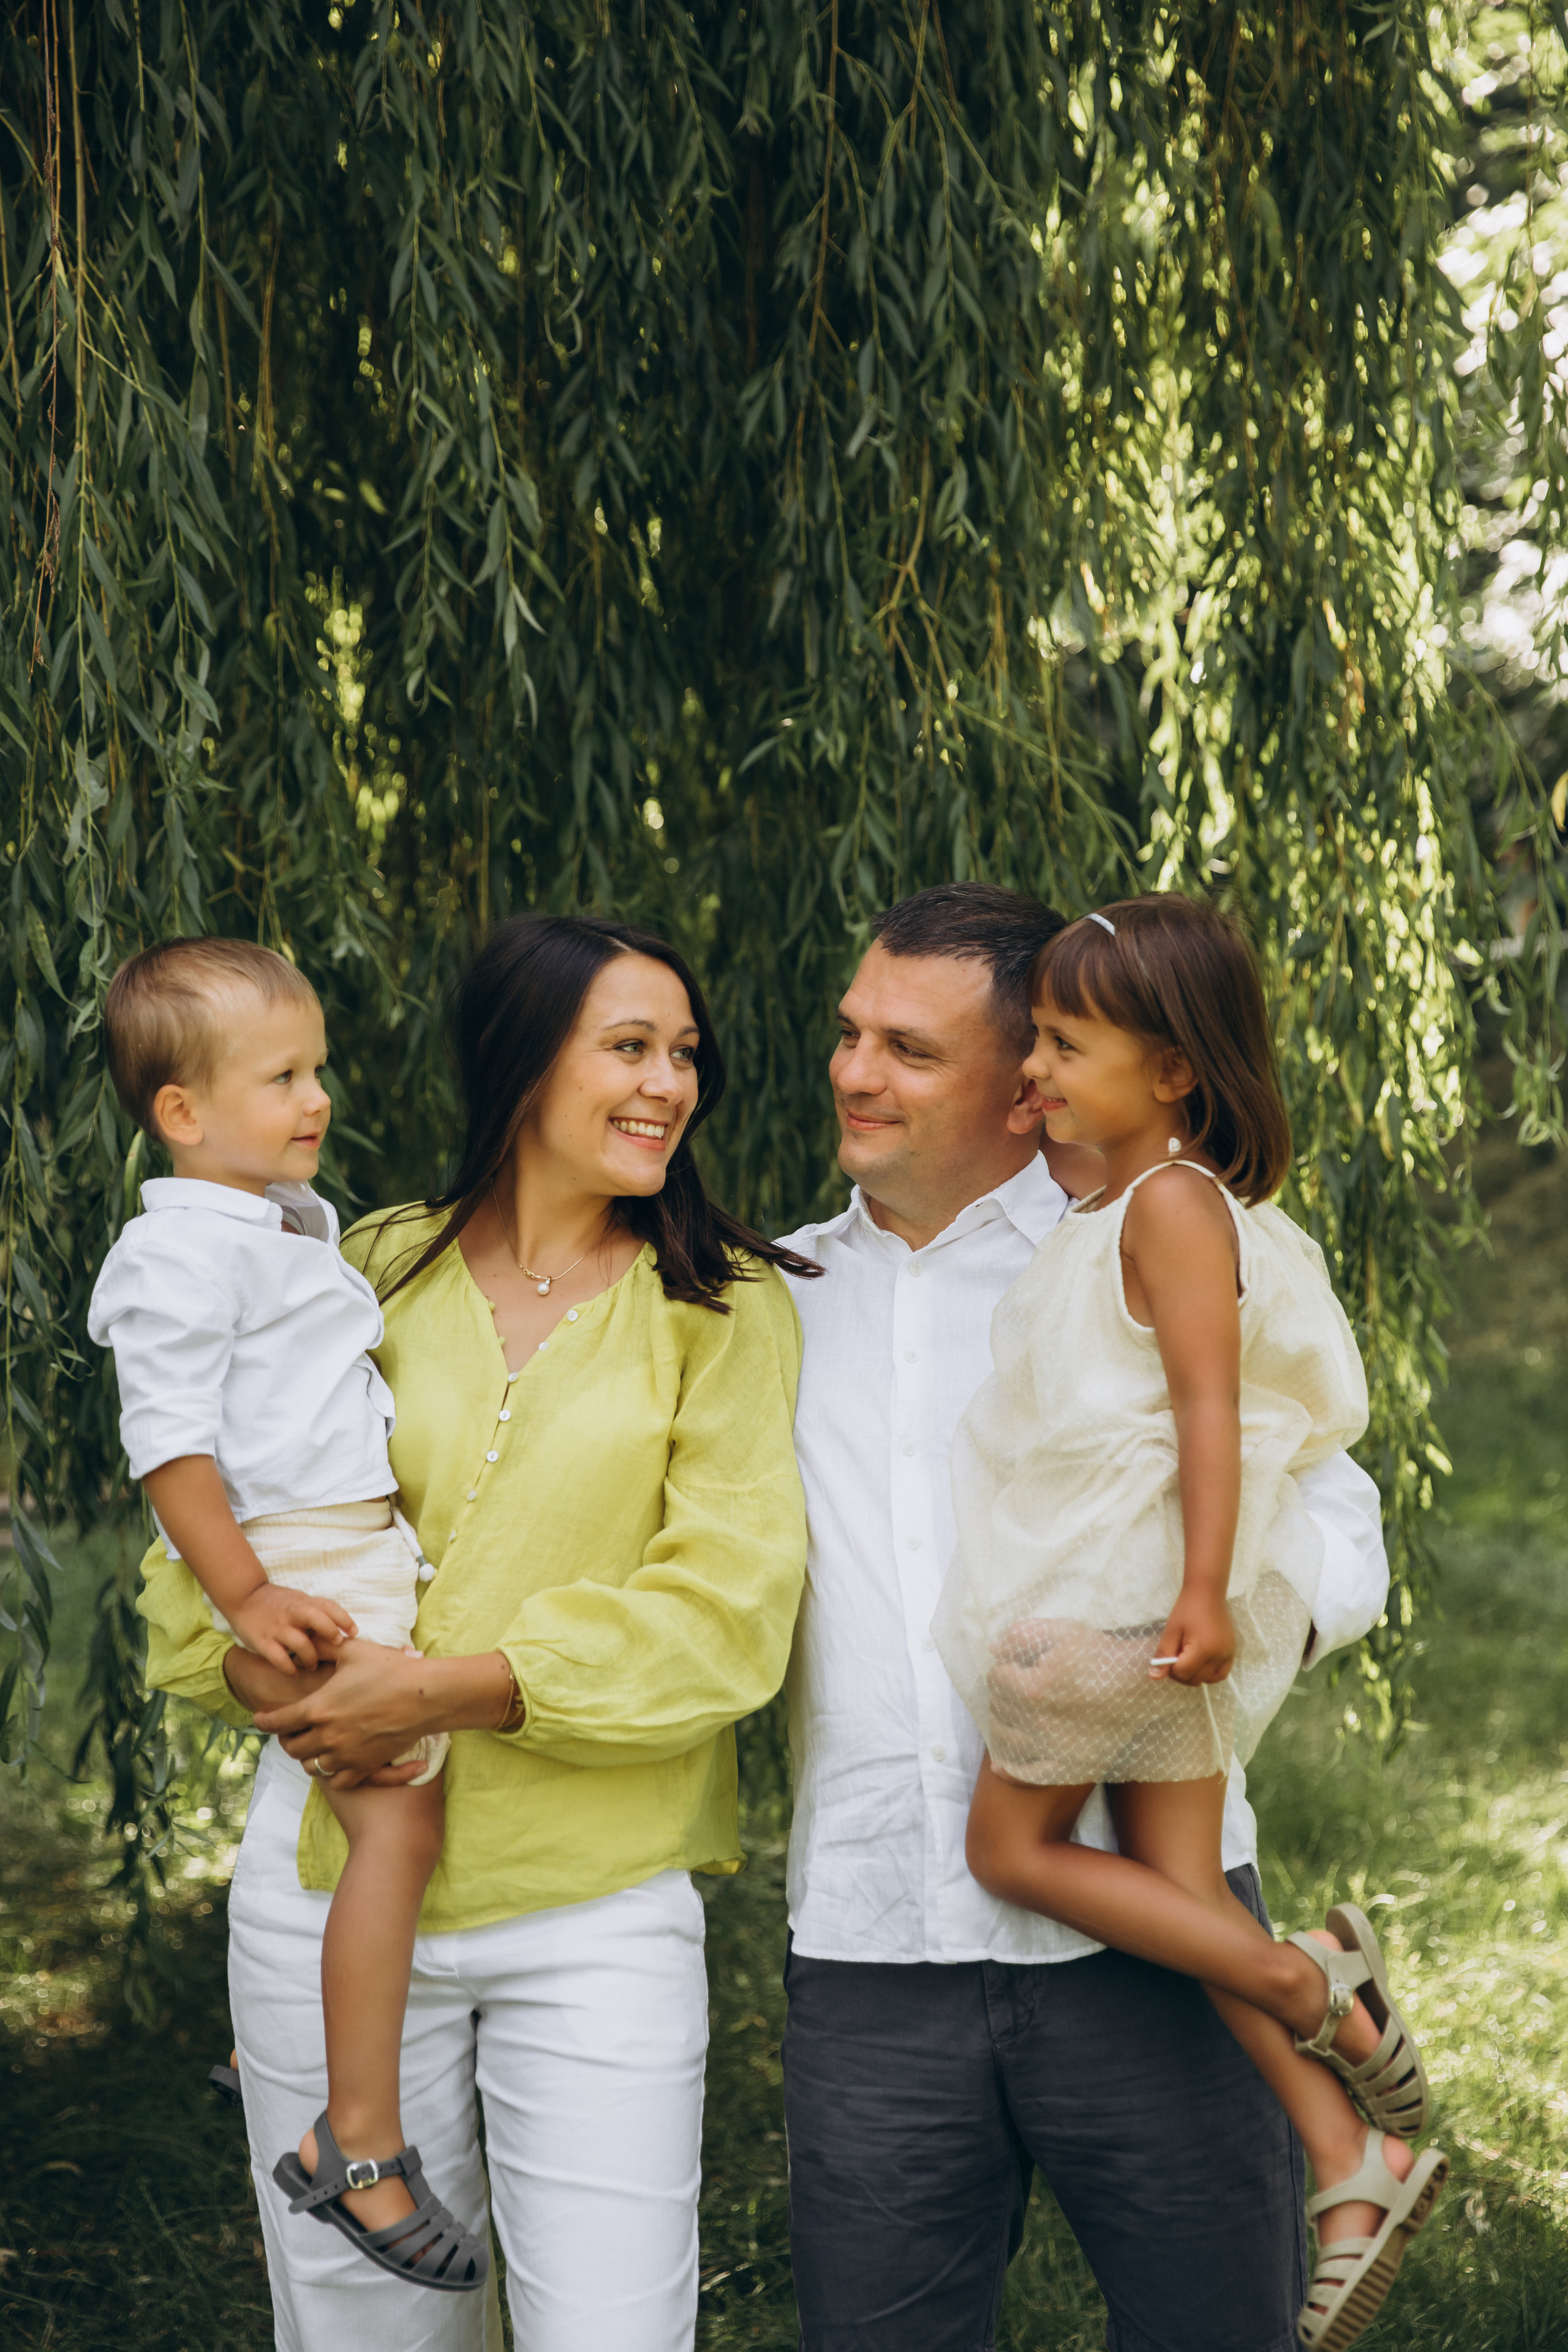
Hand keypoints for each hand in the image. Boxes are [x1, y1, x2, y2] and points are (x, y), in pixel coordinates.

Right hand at [227, 1582, 356, 1674]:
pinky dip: (289, 1667)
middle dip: (329, 1632)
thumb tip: (340, 1629)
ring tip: (312, 1665)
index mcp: (303, 1602)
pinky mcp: (262, 1641)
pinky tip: (294, 1672)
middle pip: (316, 1618)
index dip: (343, 1619)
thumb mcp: (298, 1600)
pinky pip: (278, 1658)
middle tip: (336, 1645)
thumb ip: (315, 1612)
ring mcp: (277, 1627)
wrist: (243, 1595)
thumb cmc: (277, 1602)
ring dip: (311, 1657)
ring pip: (300, 1642)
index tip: (354, 1632)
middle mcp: (291, 1614)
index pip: (328, 1606)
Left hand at [251, 1635, 437, 1787]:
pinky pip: (338, 1781)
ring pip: (312, 1766)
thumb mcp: (353, 1651)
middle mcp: (327, 1735)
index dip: (265, 1721)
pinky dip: (333, 1774)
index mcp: (319, 1707)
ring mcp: (345, 1754)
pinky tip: (336, 1763)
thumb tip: (309, 1641)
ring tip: (314, 1746)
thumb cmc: (390, 1669)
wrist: (424, 1696)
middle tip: (292, 1731)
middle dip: (288, 1739)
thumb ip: (326, 1648)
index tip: (260, 1719)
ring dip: (310, 1756)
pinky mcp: (364, 1766)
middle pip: (292, 1748)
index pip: (278, 1722)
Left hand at [1150, 1591, 1235, 1684]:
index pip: (1183, 1673)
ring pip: (1208, 1679)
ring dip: (1195, 1675)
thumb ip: (1164, 1655)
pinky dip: (1210, 1673)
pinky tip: (1201, 1663)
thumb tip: (1155, 1677)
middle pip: (1195, 1679)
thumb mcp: (1172, 1631)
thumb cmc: (1187, 1609)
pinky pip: (1221, 1673)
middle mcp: (1218, 1656)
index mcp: (1203, 1650)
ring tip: (1188, 1659)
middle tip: (1177, 1656)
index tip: (1169, 1655)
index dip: (1171, 1668)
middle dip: (1182, 1673)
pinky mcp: (1232, 1652)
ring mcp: (1227, 1655)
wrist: (1207, 1593)